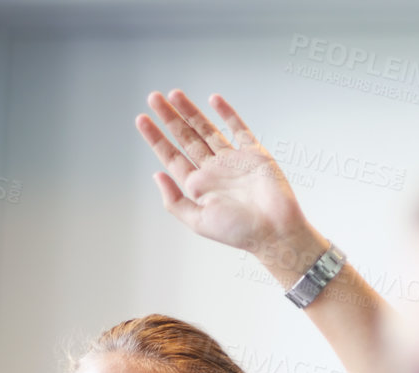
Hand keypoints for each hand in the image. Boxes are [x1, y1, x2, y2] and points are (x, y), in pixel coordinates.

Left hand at [135, 90, 327, 280]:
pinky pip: (238, 128)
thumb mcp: (198, 221)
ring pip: (206, 129)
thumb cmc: (238, 231)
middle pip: (185, 138)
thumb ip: (174, 200)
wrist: (275, 230)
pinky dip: (227, 113)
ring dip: (190, 111)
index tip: (142, 119)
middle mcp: (212, 170)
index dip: (156, 138)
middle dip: (169, 118)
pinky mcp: (254, 153)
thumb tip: (157, 175)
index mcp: (197, 186)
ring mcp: (232, 159)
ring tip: (174, 94)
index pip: (171, 156)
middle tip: (153, 97)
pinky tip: (213, 100)